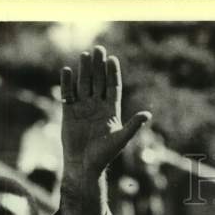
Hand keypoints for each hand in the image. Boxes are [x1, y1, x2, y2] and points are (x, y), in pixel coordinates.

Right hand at [59, 46, 150, 182]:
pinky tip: (67, 71)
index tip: (112, 59)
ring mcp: (83, 108)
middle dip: (98, 66)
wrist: (84, 165)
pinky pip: (67, 94)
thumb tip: (148, 115)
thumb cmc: (104, 155)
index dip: (112, 74)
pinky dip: (66, 83)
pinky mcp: (69, 112)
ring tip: (85, 55)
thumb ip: (133, 125)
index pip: (112, 88)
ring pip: (84, 85)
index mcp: (111, 111)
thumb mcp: (121, 138)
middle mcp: (97, 107)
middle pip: (98, 82)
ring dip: (84, 70)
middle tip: (98, 48)